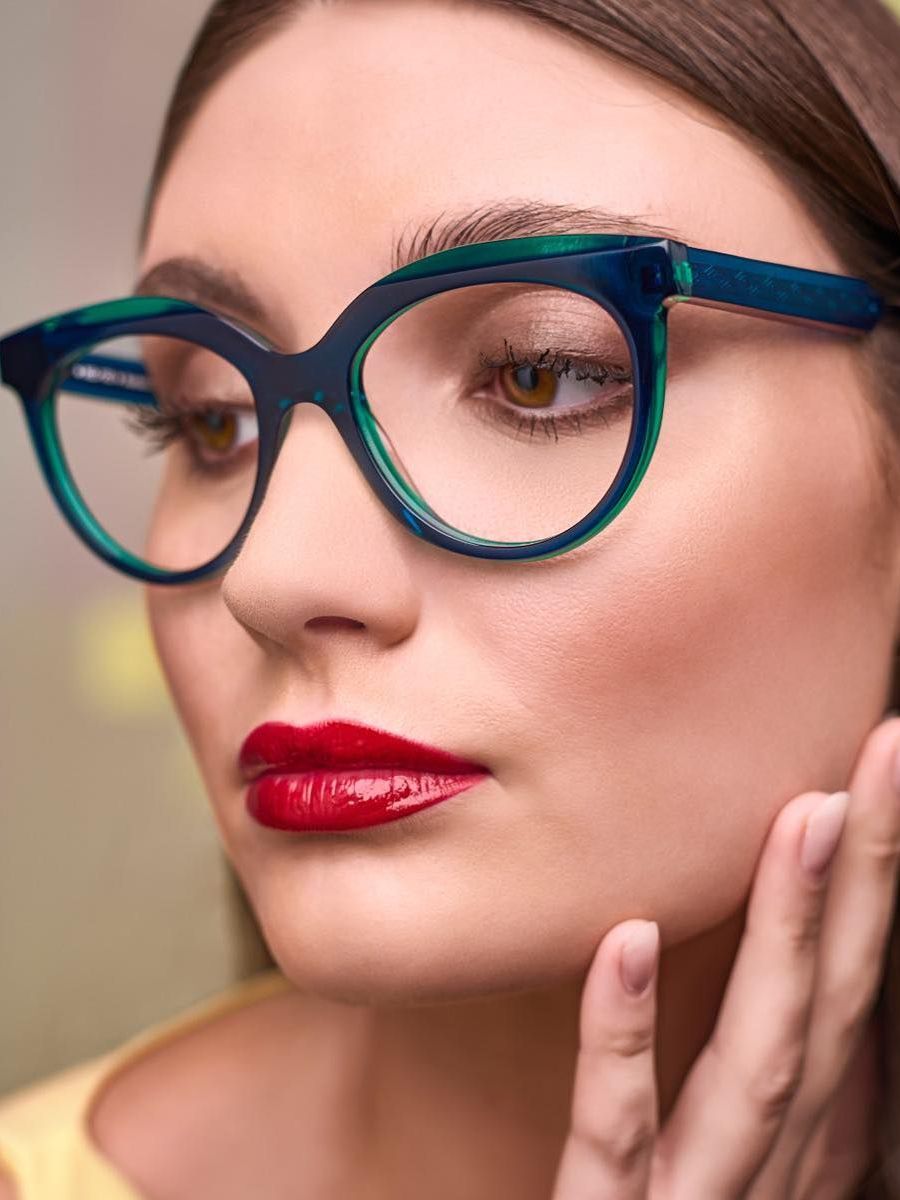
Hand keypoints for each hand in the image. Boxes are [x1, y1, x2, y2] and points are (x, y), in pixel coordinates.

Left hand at [550, 714, 899, 1199]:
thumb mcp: (765, 1178)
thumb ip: (807, 1107)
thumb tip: (847, 1010)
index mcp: (806, 1148)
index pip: (858, 997)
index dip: (882, 887)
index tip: (888, 775)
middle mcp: (775, 1169)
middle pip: (834, 1006)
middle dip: (869, 877)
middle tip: (886, 751)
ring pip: (758, 1058)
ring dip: (786, 937)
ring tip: (802, 817)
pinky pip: (617, 1131)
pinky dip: (623, 1039)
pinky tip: (628, 941)